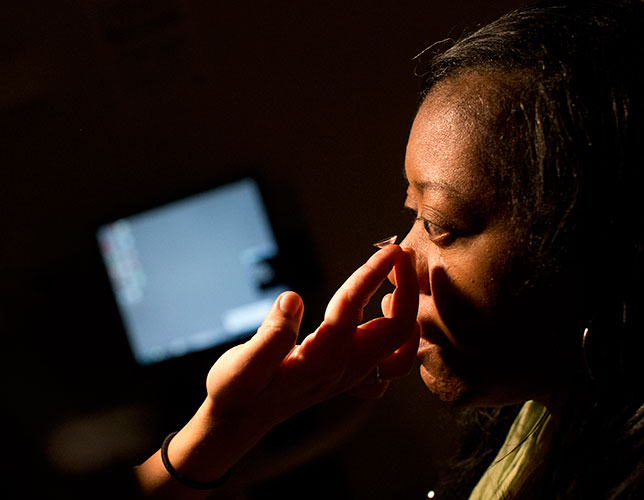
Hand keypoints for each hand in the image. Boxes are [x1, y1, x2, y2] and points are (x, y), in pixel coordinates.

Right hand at [135, 245, 418, 496]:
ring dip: (408, 309)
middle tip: (400, 254)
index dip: (372, 275)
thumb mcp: (241, 367)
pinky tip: (385, 312)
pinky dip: (402, 334)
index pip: (353, 309)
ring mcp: (351, 375)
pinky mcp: (350, 376)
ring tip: (397, 276)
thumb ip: (269, 336)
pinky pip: (392, 360)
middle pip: (397, 329)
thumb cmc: (235, 391)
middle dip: (406, 288)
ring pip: (401, 345)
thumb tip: (291, 298)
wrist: (239, 422)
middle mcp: (345, 369)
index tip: (388, 248)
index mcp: (321, 360)